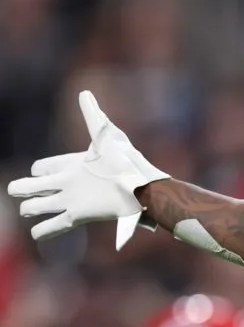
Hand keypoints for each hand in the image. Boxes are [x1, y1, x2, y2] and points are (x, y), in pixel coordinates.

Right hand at [8, 91, 168, 249]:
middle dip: (23, 188)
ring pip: (39, 206)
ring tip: (27, 210)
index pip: (43, 168)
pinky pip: (54, 225)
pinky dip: (43, 231)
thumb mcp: (107, 136)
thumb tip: (84, 93)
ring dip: (30, 208)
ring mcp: (72, 200)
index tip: (40, 171)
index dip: (39, 170)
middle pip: (34, 187)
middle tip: (19, 190)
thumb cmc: (127, 160)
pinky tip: (37, 233)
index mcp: (73, 166)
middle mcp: (69, 184)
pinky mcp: (79, 216)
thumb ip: (92, 116)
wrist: (142, 186)